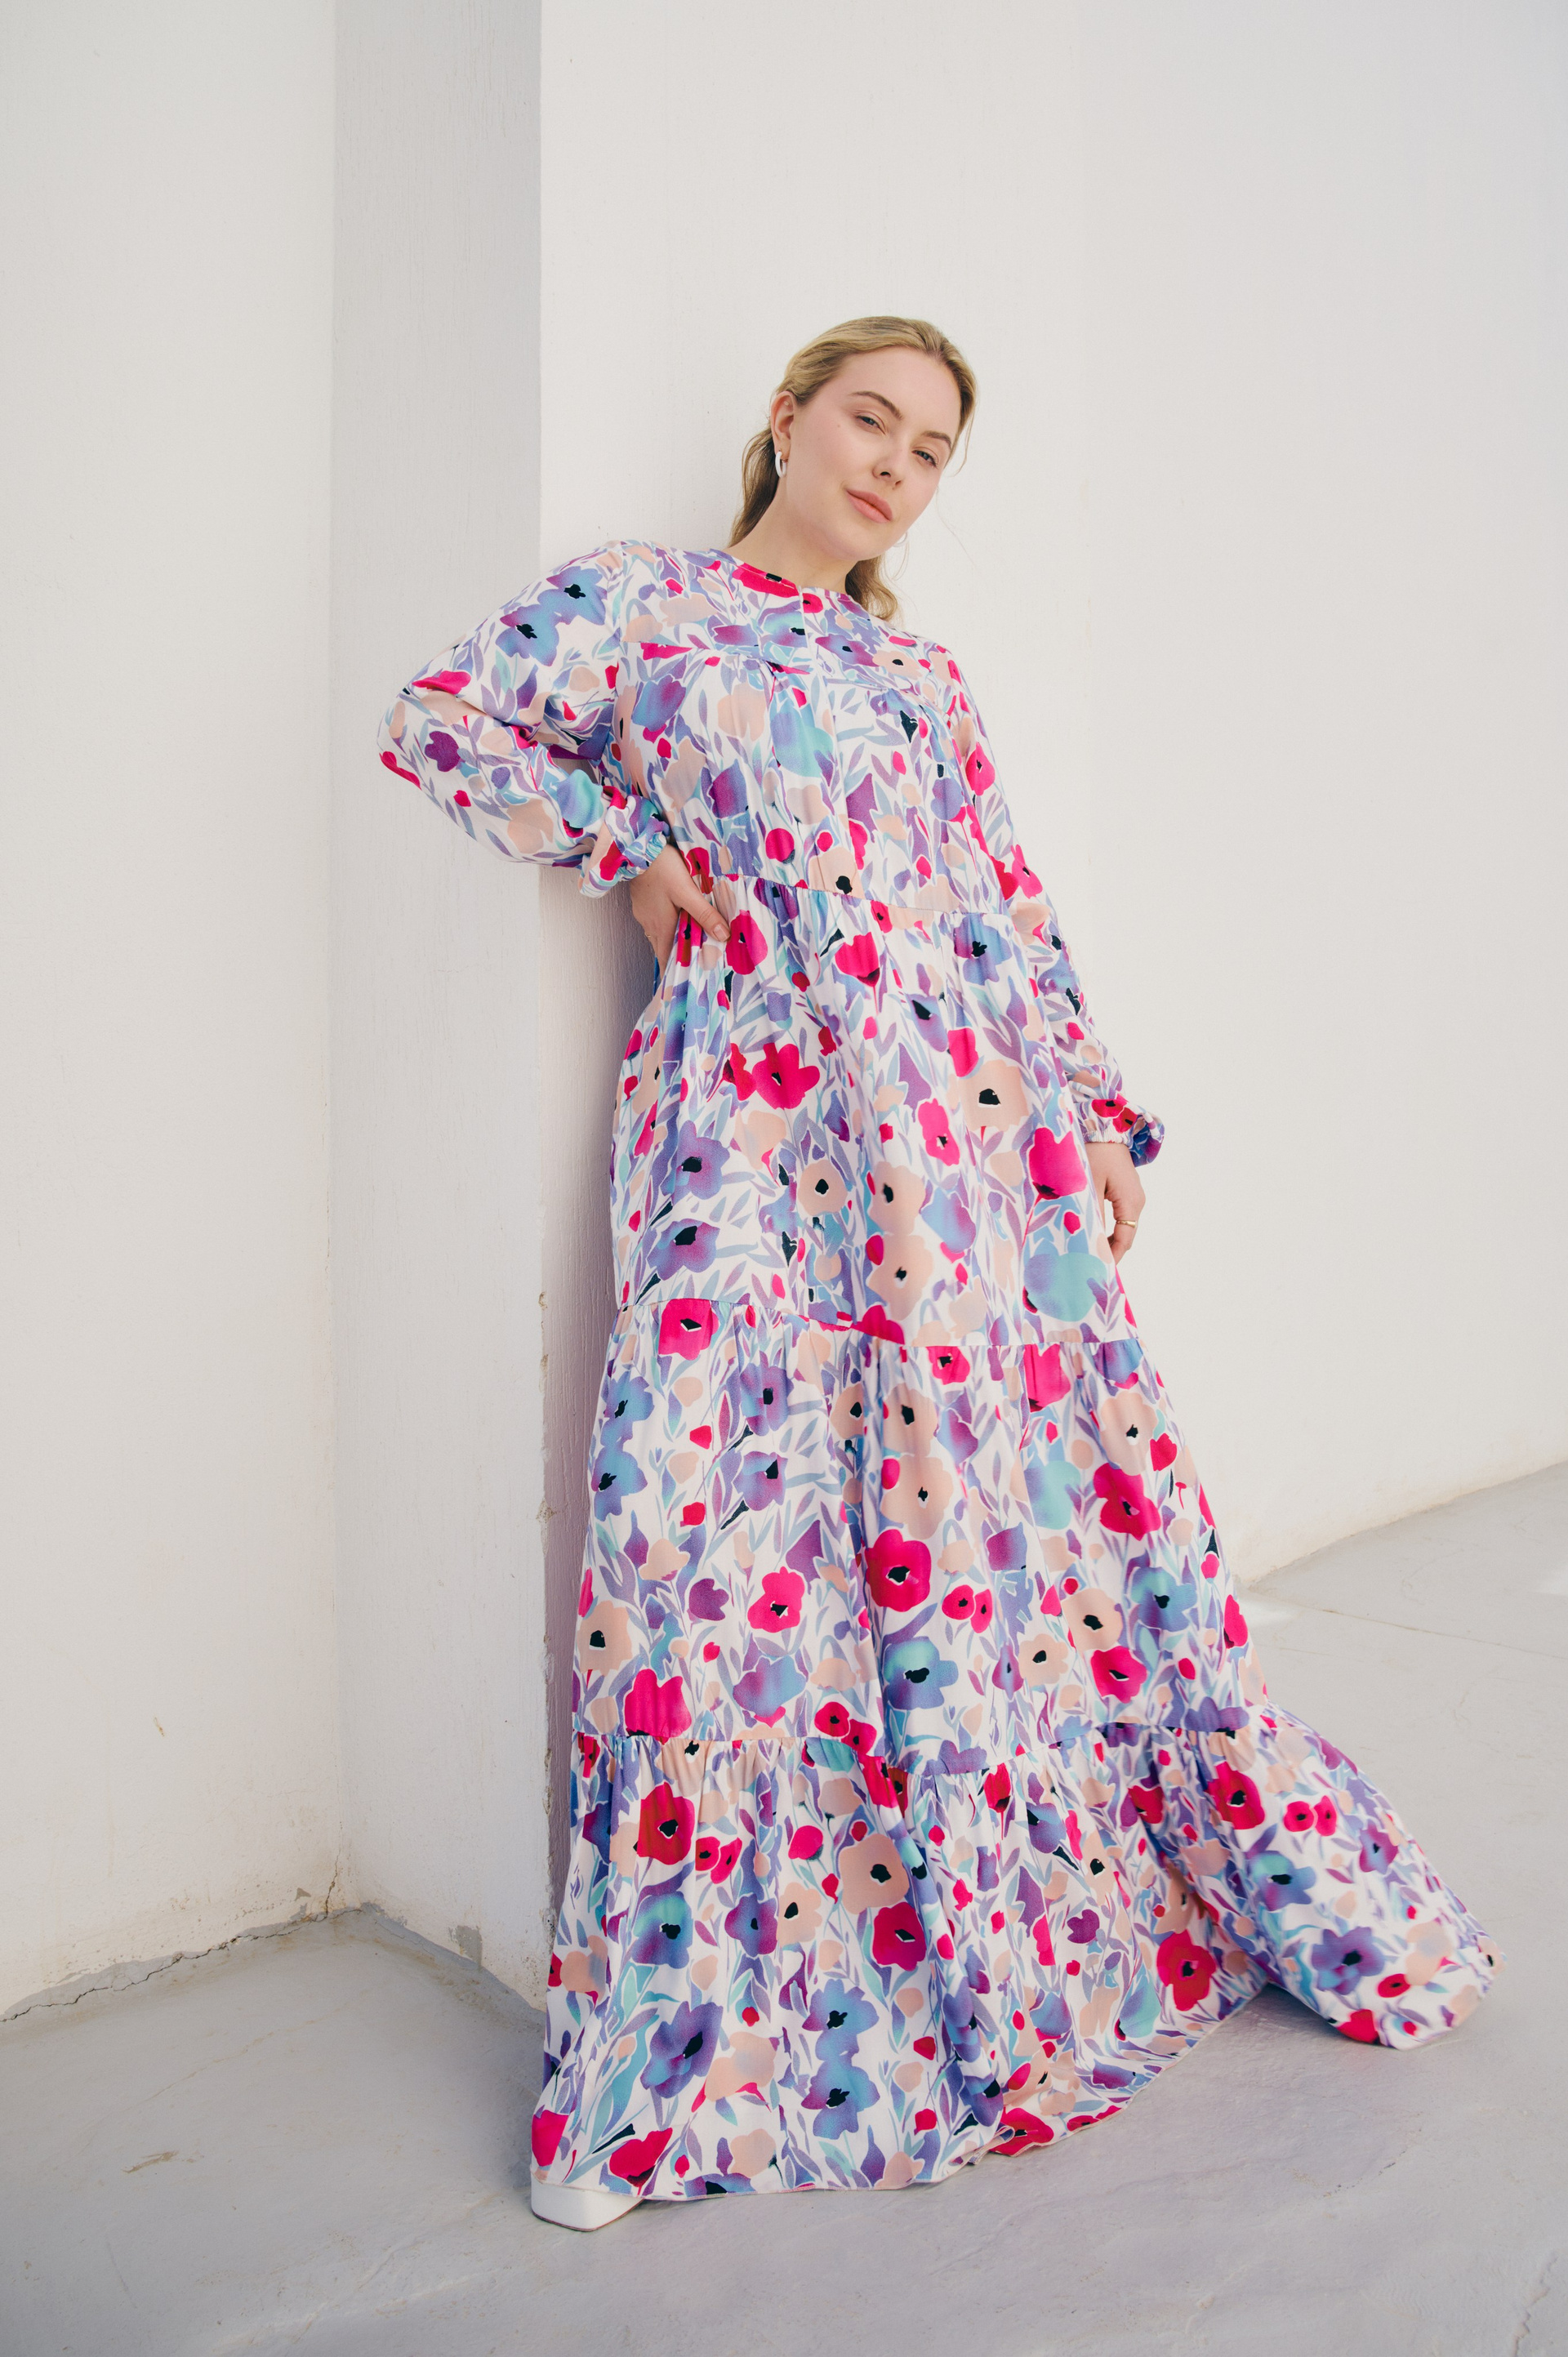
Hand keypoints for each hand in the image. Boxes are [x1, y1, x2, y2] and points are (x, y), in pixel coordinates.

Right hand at [627, 845, 729, 965]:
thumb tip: (724, 935)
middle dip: (678, 955)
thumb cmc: (661, 869)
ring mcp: (643, 913)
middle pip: (664, 947)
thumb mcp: (687, 891)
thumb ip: (704, 913)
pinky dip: (666, 924)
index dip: (675, 971)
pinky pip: (654, 920)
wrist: (633, 849)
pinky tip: (675, 915)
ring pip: (659, 933)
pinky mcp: (641, 902)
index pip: (666, 959)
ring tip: (689, 939)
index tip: (684, 981)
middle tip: (695, 959)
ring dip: (672, 938)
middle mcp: (650, 925)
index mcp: (661, 927)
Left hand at [1086, 1139, 1144, 1262]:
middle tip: (1088, 1266)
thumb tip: (1090, 1242)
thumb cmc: (1094, 1151)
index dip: (1112, 1257)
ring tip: (1087, 1253)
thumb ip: (1091, 1214)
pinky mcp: (1125, 1191)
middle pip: (1125, 1236)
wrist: (1104, 1125)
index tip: (1097, 1271)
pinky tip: (1091, 1233)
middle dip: (1109, 1252)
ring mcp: (1133, 1196)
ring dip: (1107, 1240)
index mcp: (1131, 1201)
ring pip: (1122, 1227)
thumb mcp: (1089, 1184)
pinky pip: (1119, 1216)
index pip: (1125, 1239)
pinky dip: (1107, 1228)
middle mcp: (1137, 1201)